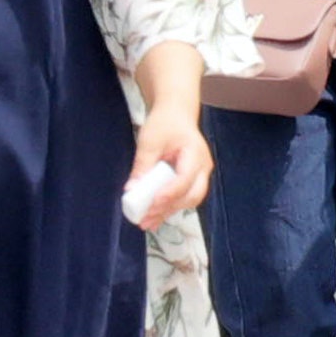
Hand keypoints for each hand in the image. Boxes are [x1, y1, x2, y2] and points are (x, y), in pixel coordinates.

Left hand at [127, 110, 211, 226]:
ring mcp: (200, 175)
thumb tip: (132, 190)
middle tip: (147, 218)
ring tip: (147, 222)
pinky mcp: (192, 180)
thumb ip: (142, 165)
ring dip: (168, 212)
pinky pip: (182, 198)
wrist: (176, 114)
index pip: (185, 178)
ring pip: (188, 200)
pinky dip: (168, 208)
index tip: (151, 204)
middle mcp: (203, 167)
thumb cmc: (165, 123)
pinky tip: (153, 217)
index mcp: (195, 153)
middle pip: (192, 195)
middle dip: (169, 208)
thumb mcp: (150, 141)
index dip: (169, 193)